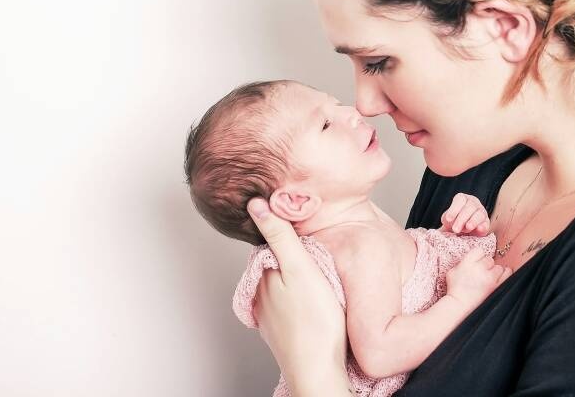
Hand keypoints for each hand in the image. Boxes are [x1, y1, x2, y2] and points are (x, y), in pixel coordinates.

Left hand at [246, 198, 349, 394]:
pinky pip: (288, 303)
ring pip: (282, 284)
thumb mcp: (300, 268)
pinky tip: (314, 298)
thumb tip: (255, 204)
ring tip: (318, 271)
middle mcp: (260, 294)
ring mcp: (270, 314)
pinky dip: (298, 297)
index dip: (287, 230)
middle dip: (291, 253)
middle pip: (276, 262)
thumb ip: (279, 235)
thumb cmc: (316, 320)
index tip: (305, 222)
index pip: (271, 241)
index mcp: (263, 274)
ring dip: (295, 276)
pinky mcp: (282, 330)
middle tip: (317, 248)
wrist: (319, 370)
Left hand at [440, 192, 490, 234]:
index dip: (454, 209)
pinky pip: (486, 223)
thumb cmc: (453, 223)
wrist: (462, 233)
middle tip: (455, 229)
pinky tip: (479, 229)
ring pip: (479, 214)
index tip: (448, 219)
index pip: (460, 199)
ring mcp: (482, 212)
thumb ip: (447, 219)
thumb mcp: (447, 220)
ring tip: (467, 228)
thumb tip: (448, 220)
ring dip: (473, 221)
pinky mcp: (486, 223)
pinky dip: (483, 226)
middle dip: (462, 219)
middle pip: (470, 207)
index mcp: (462, 199)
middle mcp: (473, 203)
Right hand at [444, 247, 511, 309]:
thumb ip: (463, 262)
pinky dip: (505, 274)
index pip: (479, 251)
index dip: (478, 256)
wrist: (460, 306)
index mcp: (467, 263)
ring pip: (498, 267)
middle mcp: (479, 269)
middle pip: (489, 259)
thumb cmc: (454, 289)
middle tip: (482, 272)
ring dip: (495, 271)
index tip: (477, 262)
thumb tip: (472, 258)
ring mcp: (489, 278)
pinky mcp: (496, 287)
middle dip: (486, 265)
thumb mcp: (452, 271)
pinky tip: (501, 276)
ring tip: (489, 277)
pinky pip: (507, 274)